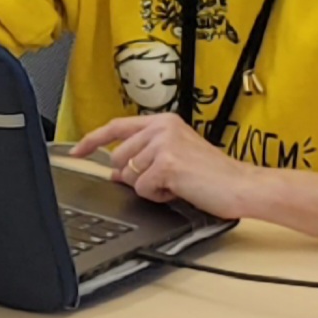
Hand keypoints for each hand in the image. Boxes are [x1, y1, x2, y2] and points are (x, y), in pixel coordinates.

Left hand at [72, 113, 267, 217]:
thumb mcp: (175, 158)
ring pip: (130, 176)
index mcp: (164, 121)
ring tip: (176, 183)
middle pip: (119, 158)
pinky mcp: (166, 163)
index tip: (76, 150)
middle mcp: (161, 128)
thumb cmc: (213, 175)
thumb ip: (144, 158)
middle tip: (164, 180)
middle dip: (133, 176)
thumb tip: (116, 172)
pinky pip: (142, 189)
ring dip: (149, 187)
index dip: (92, 140)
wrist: (241, 185)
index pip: (116, 127)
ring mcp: (163, 144)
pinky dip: (158, 196)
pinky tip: (179, 190)